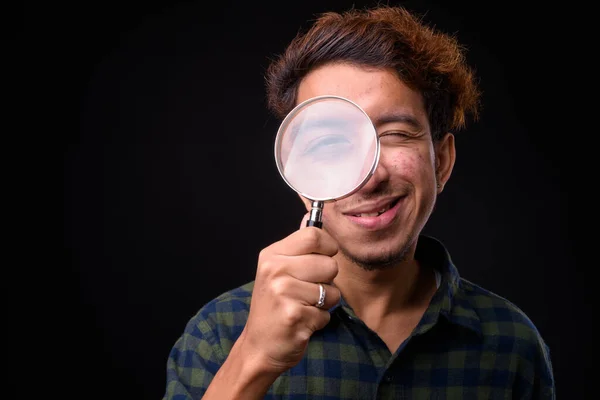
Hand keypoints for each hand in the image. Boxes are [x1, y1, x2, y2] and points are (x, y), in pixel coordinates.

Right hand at [237, 213, 340, 373]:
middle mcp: (275, 270)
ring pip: (332, 291)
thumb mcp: (277, 270)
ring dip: (324, 304)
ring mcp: (284, 293)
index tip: (320, 259)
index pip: (315, 235)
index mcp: (272, 254)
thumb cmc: (274, 307)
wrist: (259, 346)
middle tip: (305, 292)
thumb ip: (298, 248)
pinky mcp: (294, 315)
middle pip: (329, 264)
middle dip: (326, 281)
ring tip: (303, 307)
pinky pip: (327, 313)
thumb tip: (312, 216)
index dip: (327, 248)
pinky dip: (319, 321)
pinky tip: (301, 322)